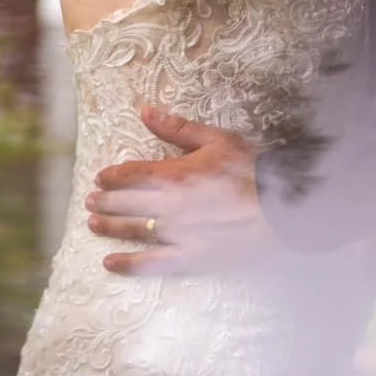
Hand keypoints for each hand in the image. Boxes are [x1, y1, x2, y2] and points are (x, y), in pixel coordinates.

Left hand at [86, 107, 275, 274]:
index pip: (131, 173)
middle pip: (126, 201)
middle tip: (90, 200)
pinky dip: (128, 264)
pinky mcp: (190, 257)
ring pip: (132, 229)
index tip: (100, 177)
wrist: (284, 207)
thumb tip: (144, 111)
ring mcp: (178, 234)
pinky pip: (152, 263)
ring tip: (93, 223)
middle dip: (105, 200)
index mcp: (174, 174)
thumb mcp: (216, 140)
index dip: (112, 175)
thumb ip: (177, 129)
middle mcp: (169, 206)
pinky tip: (109, 262)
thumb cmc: (252, 169)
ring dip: (109, 226)